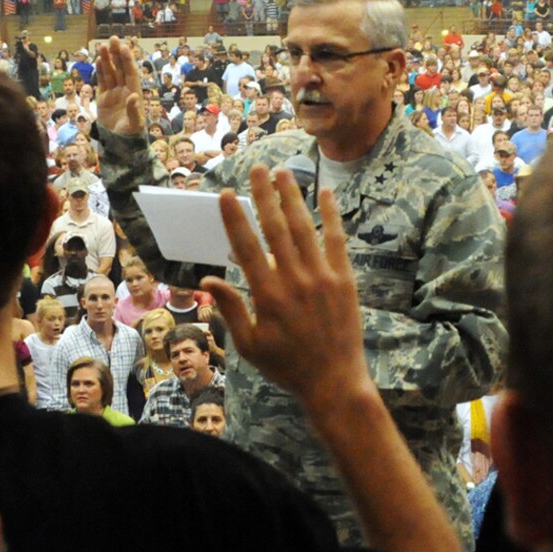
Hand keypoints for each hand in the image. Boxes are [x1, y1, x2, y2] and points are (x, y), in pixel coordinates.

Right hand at [94, 36, 144, 136]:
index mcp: (134, 93)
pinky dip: (100, 71)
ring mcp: (114, 92)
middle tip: (114, 38)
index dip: (127, 60)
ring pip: (110, 72)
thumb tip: (133, 96)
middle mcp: (124, 90)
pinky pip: (102, 81)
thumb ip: (135, 110)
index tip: (124, 47)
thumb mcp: (135, 124)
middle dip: (117, 54)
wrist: (120, 143)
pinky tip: (98, 60)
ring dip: (107, 59)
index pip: (131, 73)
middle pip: (121, 68)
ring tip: (102, 46)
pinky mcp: (103, 97)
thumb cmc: (131, 134)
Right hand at [200, 166, 369, 403]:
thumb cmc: (287, 366)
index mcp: (267, 296)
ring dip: (293, 198)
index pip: (246, 247)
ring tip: (284, 173)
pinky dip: (331, 216)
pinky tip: (326, 193)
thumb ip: (230, 309)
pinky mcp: (345, 281)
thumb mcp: (249, 345)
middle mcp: (294, 281)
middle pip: (275, 229)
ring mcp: (322, 278)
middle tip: (256, 169)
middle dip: (264, 196)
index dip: (235, 218)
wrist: (334, 382)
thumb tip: (207, 281)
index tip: (227, 194)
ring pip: (305, 229)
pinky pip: (337, 241)